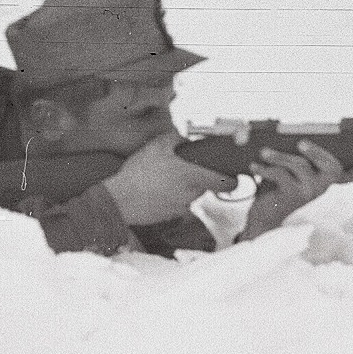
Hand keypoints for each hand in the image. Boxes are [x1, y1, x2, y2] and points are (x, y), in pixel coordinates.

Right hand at [97, 131, 228, 226]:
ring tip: (165, 179)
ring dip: (184, 188)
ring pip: (191, 195)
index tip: (231, 176)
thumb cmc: (140, 171)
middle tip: (186, 169)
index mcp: (193, 175)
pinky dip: (171, 197)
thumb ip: (176, 139)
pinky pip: (177, 204)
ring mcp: (181, 207)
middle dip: (200, 179)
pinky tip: (156, 189)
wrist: (120, 200)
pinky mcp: (170, 215)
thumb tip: (186, 138)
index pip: (226, 183)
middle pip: (206, 187)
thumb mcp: (156, 146)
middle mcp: (191, 193)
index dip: (232, 181)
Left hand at [236, 141, 352, 242]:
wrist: (262, 217)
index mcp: (323, 179)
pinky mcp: (292, 197)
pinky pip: (280, 176)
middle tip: (302, 143)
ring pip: (300, 166)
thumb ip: (295, 156)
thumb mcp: (287, 170)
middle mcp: (321, 186)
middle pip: (331, 167)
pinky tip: (254, 166)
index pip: (346, 176)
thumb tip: (287, 135)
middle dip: (318, 152)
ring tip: (263, 152)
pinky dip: (265, 169)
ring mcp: (308, 192)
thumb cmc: (276, 187)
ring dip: (280, 156)